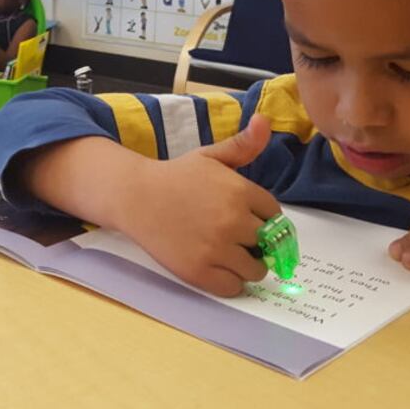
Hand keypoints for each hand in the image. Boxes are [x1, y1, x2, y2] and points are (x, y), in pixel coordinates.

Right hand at [113, 115, 279, 296]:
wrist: (134, 196)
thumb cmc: (174, 176)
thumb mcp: (209, 156)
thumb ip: (242, 145)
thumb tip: (264, 121)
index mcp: (241, 191)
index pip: (275, 215)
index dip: (264, 219)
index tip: (250, 220)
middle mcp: (233, 220)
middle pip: (268, 244)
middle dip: (257, 243)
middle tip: (238, 239)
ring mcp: (216, 248)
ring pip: (255, 269)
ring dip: (247, 266)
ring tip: (230, 256)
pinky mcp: (199, 270)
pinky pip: (232, 287)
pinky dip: (230, 282)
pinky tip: (218, 268)